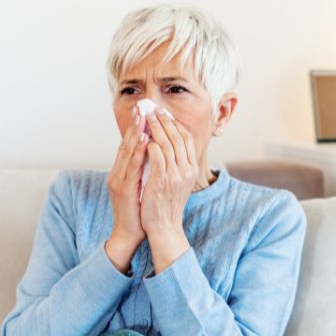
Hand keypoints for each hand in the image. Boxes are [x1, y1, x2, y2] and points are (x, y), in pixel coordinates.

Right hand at [105, 106, 148, 270]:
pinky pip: (132, 167)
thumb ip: (143, 171)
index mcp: (122, 172)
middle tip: (143, 107)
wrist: (128, 234)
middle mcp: (117, 173)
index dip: (136, 128)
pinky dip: (138, 152)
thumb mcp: (141, 186)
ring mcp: (118, 180)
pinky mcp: (123, 189)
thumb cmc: (137, 212)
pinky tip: (145, 140)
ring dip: (135, 133)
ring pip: (127, 152)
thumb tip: (153, 155)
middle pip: (126, 144)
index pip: (129, 146)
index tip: (144, 112)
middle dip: (135, 125)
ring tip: (143, 117)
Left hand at [140, 107, 198, 238]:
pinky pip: (157, 157)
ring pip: (166, 143)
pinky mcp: (161, 181)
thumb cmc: (167, 204)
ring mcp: (175, 175)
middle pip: (177, 137)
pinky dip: (150, 145)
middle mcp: (187, 170)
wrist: (164, 227)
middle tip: (153, 108)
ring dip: (155, 127)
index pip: (187, 138)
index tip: (164, 113)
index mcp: (192, 168)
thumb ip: (177, 164)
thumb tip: (170, 145)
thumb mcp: (178, 181)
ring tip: (146, 116)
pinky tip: (143, 137)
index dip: (175, 123)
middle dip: (164, 120)